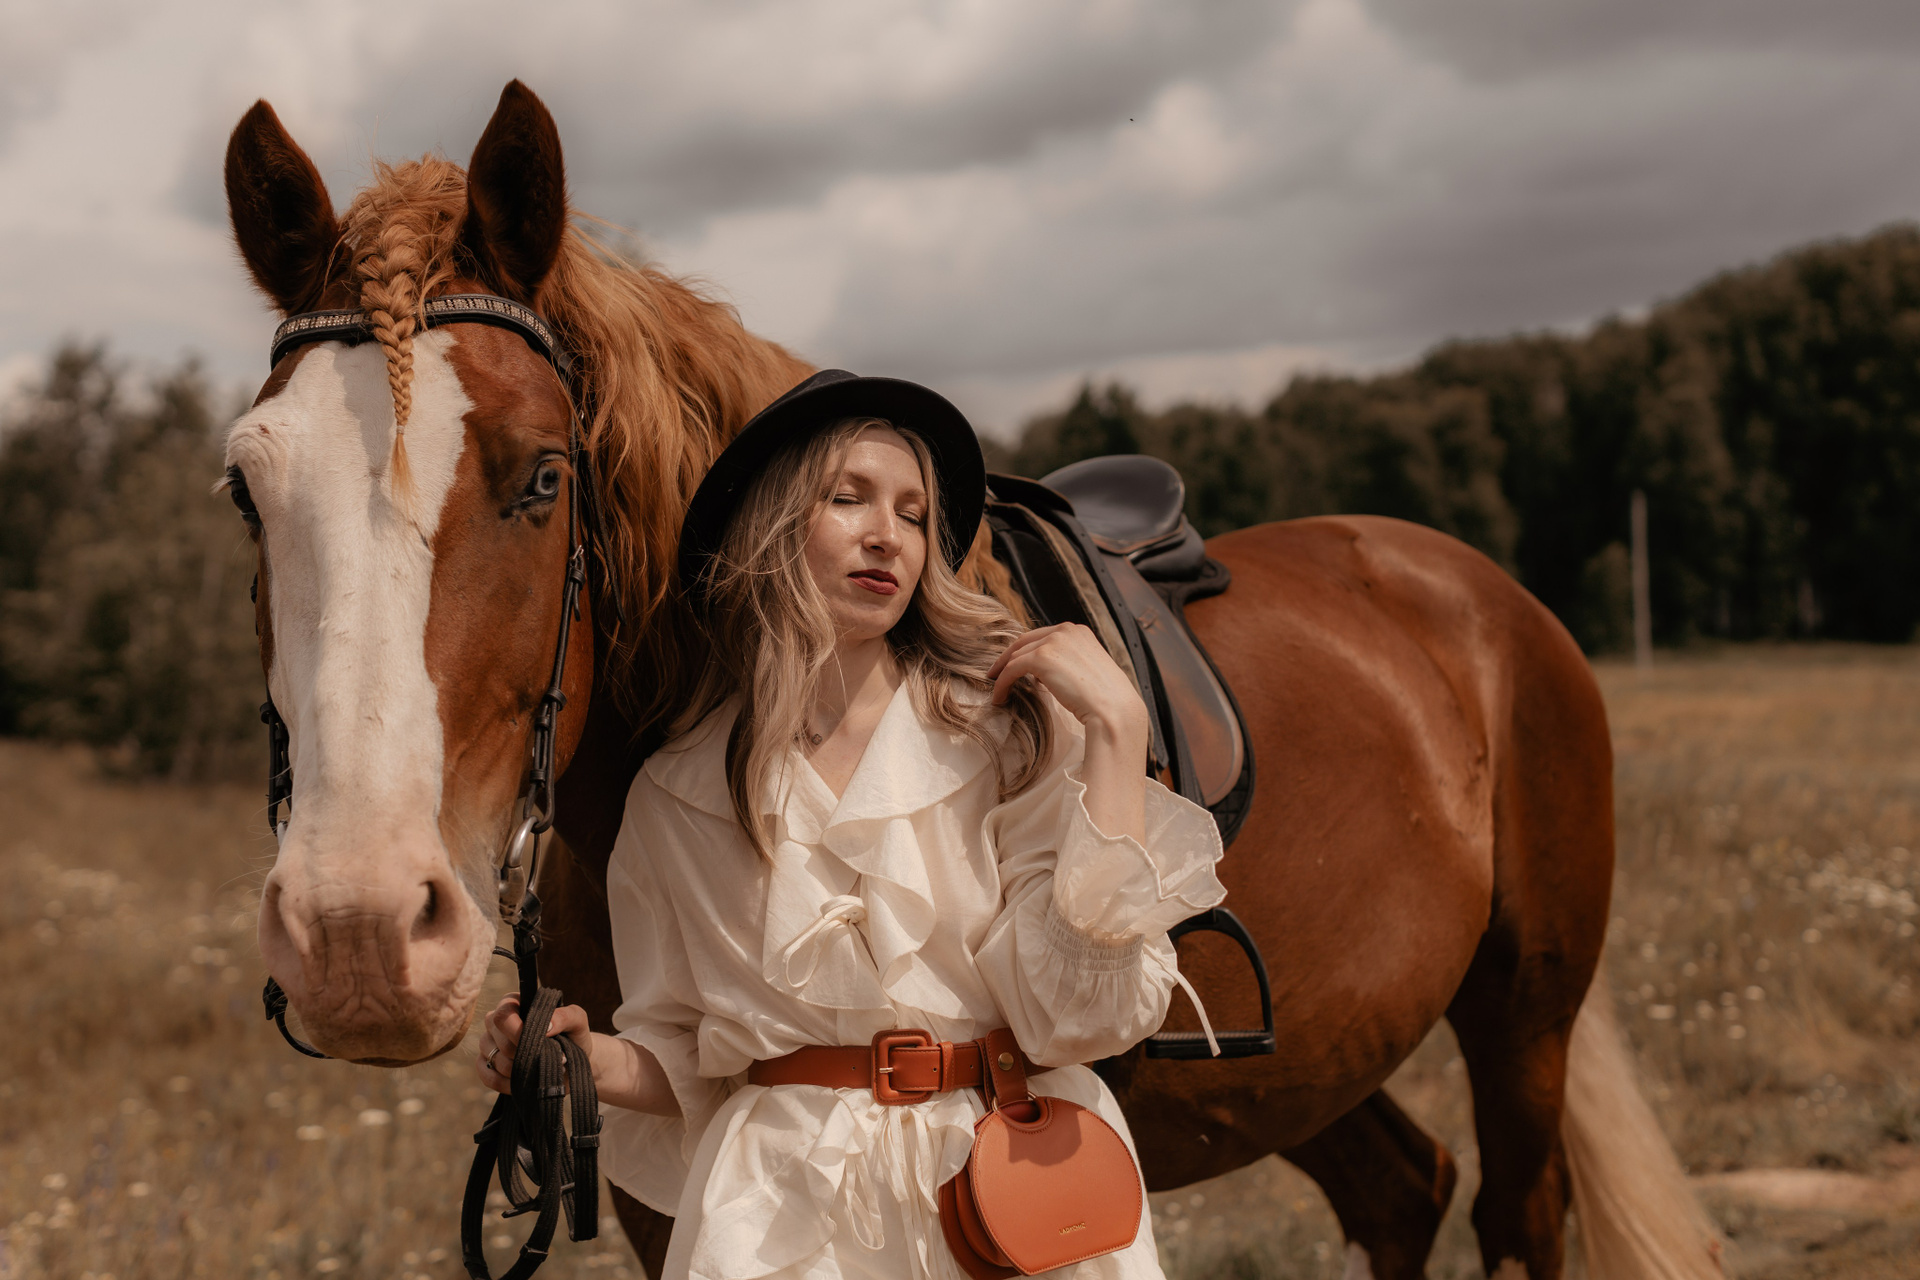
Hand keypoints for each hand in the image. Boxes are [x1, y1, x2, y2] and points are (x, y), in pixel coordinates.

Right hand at [475, 994, 591, 1094]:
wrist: (571, 1063)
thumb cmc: (573, 1035)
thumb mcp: (577, 1021)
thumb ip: (565, 1016)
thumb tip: (546, 1027)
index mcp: (514, 1003)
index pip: (503, 1014)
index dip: (517, 1031)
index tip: (539, 1043)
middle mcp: (495, 1022)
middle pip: (498, 1040)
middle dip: (524, 1054)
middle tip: (544, 1058)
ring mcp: (488, 1044)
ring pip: (495, 1060)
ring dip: (520, 1070)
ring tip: (538, 1069)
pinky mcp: (485, 1065)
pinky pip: (488, 1078)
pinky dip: (506, 1084)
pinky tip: (523, 1083)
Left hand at [987, 624, 1147, 747]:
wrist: (1114, 711)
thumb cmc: (1106, 701)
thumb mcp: (1089, 672)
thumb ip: (1069, 664)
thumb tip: (1045, 673)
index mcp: (1079, 631)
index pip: (1043, 637)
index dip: (1025, 651)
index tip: (1014, 666)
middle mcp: (1066, 630)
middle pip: (1025, 641)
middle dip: (1008, 658)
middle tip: (996, 675)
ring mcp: (1054, 641)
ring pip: (1016, 655)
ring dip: (1003, 674)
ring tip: (999, 692)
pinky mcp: (1041, 657)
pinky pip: (1011, 669)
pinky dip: (1002, 683)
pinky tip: (999, 698)